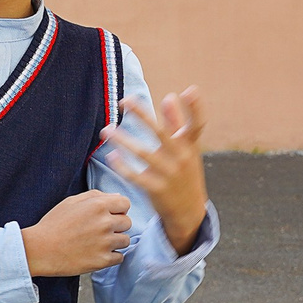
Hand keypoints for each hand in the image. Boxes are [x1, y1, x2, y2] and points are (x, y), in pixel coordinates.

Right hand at [21, 190, 131, 275]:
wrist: (39, 250)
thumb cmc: (52, 226)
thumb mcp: (70, 202)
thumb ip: (95, 196)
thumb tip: (116, 197)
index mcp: (98, 205)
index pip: (125, 204)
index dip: (117, 209)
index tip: (109, 215)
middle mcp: (105, 223)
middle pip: (127, 223)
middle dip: (116, 226)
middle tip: (99, 231)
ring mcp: (105, 243)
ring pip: (125, 240)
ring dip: (114, 242)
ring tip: (96, 243)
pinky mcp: (102, 260)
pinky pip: (119, 257)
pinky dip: (110, 257)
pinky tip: (96, 253)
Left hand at [101, 88, 209, 248]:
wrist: (189, 212)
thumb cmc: (184, 174)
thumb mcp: (186, 150)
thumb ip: (176, 124)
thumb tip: (169, 96)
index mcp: (190, 146)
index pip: (197, 125)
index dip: (196, 109)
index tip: (190, 90)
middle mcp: (182, 158)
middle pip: (162, 133)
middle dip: (143, 115)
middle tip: (125, 100)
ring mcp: (169, 175)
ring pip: (144, 154)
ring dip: (123, 140)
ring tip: (106, 130)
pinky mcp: (157, 190)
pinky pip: (136, 176)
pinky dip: (123, 166)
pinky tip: (111, 156)